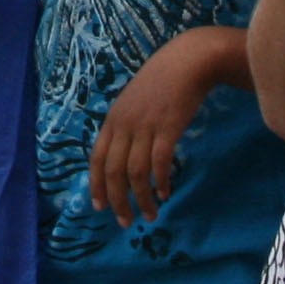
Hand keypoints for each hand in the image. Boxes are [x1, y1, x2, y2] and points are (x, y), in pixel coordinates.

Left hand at [89, 33, 222, 225]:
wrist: (187, 61)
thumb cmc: (162, 82)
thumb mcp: (134, 102)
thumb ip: (126, 126)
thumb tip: (125, 154)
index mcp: (113, 120)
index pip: (97, 159)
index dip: (96, 185)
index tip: (100, 207)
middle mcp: (124, 125)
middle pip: (113, 172)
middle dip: (117, 201)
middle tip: (125, 222)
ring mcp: (144, 127)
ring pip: (135, 174)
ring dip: (141, 199)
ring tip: (149, 216)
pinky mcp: (167, 128)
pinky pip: (159, 164)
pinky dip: (161, 183)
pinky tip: (166, 194)